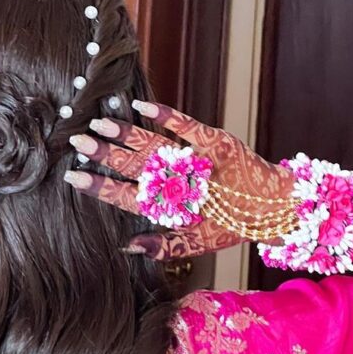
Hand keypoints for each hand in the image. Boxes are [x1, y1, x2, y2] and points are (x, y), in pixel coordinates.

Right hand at [66, 101, 293, 259]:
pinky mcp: (217, 141)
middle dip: (105, 154)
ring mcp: (199, 161)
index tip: (74, 175)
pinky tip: (141, 106)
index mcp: (174, 211)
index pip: (129, 198)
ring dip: (126, 134)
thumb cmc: (233, 225)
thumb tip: (126, 247)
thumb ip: (160, 246)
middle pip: (136, 168)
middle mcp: (184, 185)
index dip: (100, 187)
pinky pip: (187, 125)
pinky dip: (165, 115)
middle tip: (77, 141)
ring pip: (155, 146)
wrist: (277, 207)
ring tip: (99, 123)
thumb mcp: (197, 244)